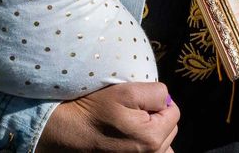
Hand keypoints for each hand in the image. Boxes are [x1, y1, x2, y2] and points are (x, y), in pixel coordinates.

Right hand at [37, 81, 178, 151]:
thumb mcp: (126, 91)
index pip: (174, 112)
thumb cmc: (93, 110)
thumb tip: (167, 101)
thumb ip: (156, 93)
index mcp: (152, 137)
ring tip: (129, 128)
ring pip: (162, 144)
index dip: (158, 102)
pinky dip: (145, 147)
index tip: (138, 102)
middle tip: (131, 113)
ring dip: (152, 134)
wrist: (64, 132)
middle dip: (156, 118)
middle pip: (169, 129)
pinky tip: (128, 141)